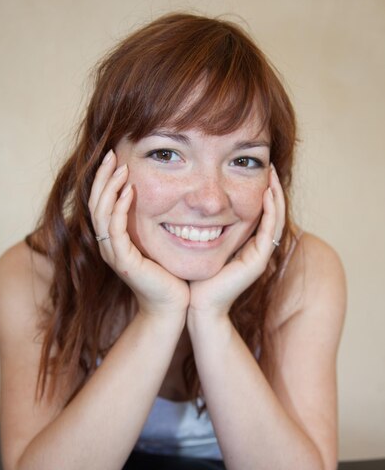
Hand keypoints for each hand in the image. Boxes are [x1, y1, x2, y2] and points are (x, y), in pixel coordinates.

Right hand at [88, 151, 189, 316]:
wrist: (172, 305)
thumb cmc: (169, 275)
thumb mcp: (157, 241)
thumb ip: (152, 221)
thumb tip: (161, 196)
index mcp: (113, 240)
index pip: (100, 203)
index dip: (104, 180)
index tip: (115, 157)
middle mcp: (108, 245)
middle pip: (94, 203)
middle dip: (102, 177)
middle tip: (112, 153)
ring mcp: (113, 254)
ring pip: (101, 213)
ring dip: (109, 187)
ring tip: (120, 167)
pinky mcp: (124, 261)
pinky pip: (115, 229)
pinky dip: (120, 208)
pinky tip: (130, 191)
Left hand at [188, 165, 284, 316]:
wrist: (196, 303)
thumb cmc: (194, 275)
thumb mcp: (201, 242)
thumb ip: (204, 225)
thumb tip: (193, 202)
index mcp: (247, 244)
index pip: (262, 212)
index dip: (262, 191)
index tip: (257, 170)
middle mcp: (257, 248)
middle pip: (273, 213)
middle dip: (272, 188)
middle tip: (269, 166)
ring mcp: (260, 255)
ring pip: (276, 219)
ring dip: (275, 195)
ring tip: (271, 175)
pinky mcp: (258, 261)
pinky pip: (270, 231)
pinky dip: (270, 211)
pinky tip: (266, 194)